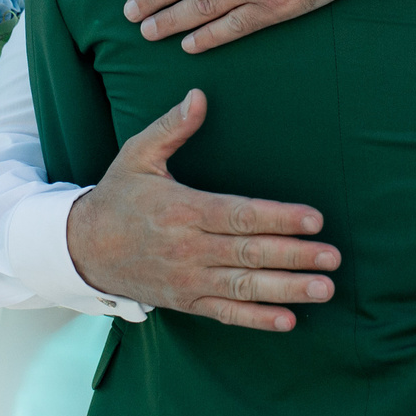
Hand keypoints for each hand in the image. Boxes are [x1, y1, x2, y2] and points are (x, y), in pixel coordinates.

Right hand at [63, 89, 340, 331]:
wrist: (82, 249)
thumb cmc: (118, 196)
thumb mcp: (137, 155)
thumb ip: (170, 127)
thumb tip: (198, 95)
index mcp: (183, 209)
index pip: (239, 215)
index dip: (278, 218)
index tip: (314, 219)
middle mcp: (188, 248)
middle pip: (249, 253)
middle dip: (295, 256)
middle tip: (333, 258)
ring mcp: (188, 279)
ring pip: (244, 287)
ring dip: (287, 290)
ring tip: (323, 290)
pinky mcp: (186, 301)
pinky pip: (225, 314)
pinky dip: (256, 320)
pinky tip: (288, 320)